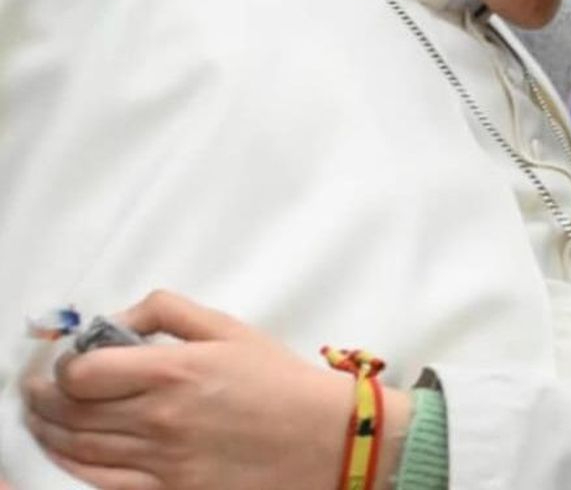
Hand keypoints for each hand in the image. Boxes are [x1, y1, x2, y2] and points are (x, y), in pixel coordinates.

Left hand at [22, 291, 410, 489]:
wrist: (322, 437)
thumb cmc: (279, 380)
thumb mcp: (229, 328)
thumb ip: (168, 311)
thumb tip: (117, 318)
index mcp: (175, 370)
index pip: (83, 372)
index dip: (62, 365)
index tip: (65, 359)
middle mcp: (160, 417)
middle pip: (70, 412)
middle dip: (42, 397)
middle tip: (36, 387)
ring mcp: (162, 461)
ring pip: (78, 448)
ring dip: (48, 430)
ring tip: (41, 415)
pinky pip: (100, 482)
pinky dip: (70, 465)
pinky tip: (64, 450)